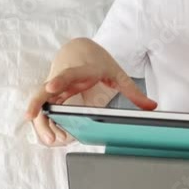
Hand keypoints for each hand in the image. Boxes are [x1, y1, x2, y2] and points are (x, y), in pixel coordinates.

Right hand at [24, 38, 157, 146]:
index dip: (60, 80)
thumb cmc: (97, 62)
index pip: (69, 74)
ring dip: (42, 121)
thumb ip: (133, 92)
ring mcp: (56, 86)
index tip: (51, 87)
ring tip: (50, 140)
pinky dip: (46, 122)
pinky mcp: (53, 95)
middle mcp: (64, 77)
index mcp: (82, 70)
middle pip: (45, 90)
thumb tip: (152, 107)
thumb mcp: (118, 74)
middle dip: (39, 104)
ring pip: (41, 103)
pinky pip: (44, 109)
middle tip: (35, 120)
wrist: (79, 49)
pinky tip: (51, 137)